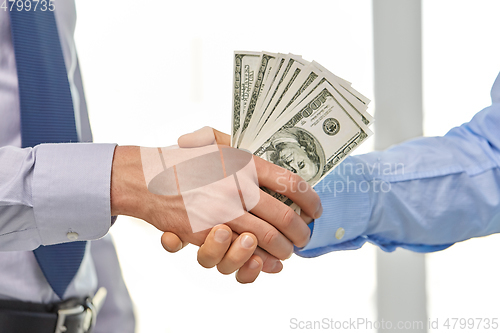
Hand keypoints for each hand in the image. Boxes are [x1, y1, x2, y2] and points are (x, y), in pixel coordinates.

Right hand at [160, 127, 319, 282]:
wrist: (147, 178)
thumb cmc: (185, 160)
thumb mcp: (217, 143)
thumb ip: (244, 150)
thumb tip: (275, 163)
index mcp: (245, 163)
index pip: (292, 183)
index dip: (311, 200)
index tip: (316, 210)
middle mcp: (238, 187)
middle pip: (285, 216)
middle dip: (301, 232)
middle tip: (305, 237)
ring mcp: (223, 211)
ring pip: (268, 238)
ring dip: (284, 249)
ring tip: (288, 251)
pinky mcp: (207, 232)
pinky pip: (242, 251)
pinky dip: (261, 261)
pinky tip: (267, 261)